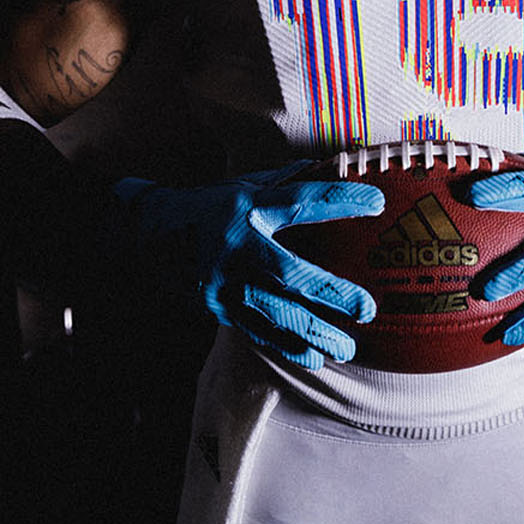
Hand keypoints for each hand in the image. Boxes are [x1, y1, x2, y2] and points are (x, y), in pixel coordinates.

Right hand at [119, 166, 384, 368]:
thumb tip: (335, 166)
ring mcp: (224, 280)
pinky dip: (286, 346)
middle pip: (290, 273)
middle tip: (367, 308)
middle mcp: (237, 245)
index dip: (339, 201)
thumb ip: (286, 181)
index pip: (302, 202)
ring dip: (313, 332)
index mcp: (248, 206)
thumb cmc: (208, 206)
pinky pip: (256, 331)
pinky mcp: (216, 306)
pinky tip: (313, 357)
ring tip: (347, 348)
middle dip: (330, 293)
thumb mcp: (243, 185)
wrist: (145, 233)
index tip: (378, 204)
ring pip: (274, 312)